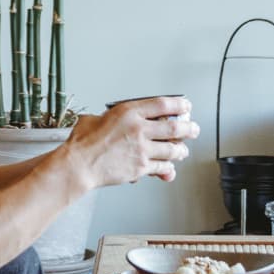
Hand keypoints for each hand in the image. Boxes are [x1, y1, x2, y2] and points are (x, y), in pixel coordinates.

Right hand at [64, 95, 200, 187]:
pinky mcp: (141, 167)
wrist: (79, 165)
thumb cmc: (83, 143)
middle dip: (189, 129)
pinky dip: (168, 169)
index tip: (186, 106)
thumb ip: (110, 117)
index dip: (179, 105)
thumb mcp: (95, 118)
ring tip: (183, 150)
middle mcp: (139, 129)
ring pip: (172, 149)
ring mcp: (142, 149)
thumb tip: (112, 119)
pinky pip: (162, 167)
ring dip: (181, 150)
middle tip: (194, 129)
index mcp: (128, 112)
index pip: (162, 104)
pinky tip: (169, 168)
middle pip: (175, 128)